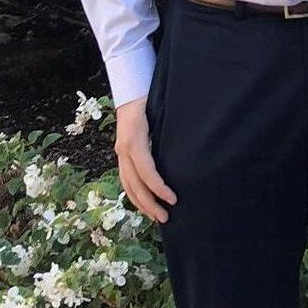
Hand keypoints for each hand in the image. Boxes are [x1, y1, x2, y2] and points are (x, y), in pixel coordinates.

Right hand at [115, 97, 176, 222]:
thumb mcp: (160, 111)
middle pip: (134, 184)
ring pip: (127, 185)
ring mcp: (120, 152)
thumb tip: (188, 150)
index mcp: (134, 140)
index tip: (173, 199)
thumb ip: (168, 130)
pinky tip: (144, 204)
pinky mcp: (121, 154)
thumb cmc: (151, 98)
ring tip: (156, 217)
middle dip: (150, 204)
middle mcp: (123, 149)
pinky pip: (126, 179)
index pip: (146, 172)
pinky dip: (135, 194)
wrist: (131, 89)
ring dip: (141, 203)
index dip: (159, 188)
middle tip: (166, 218)